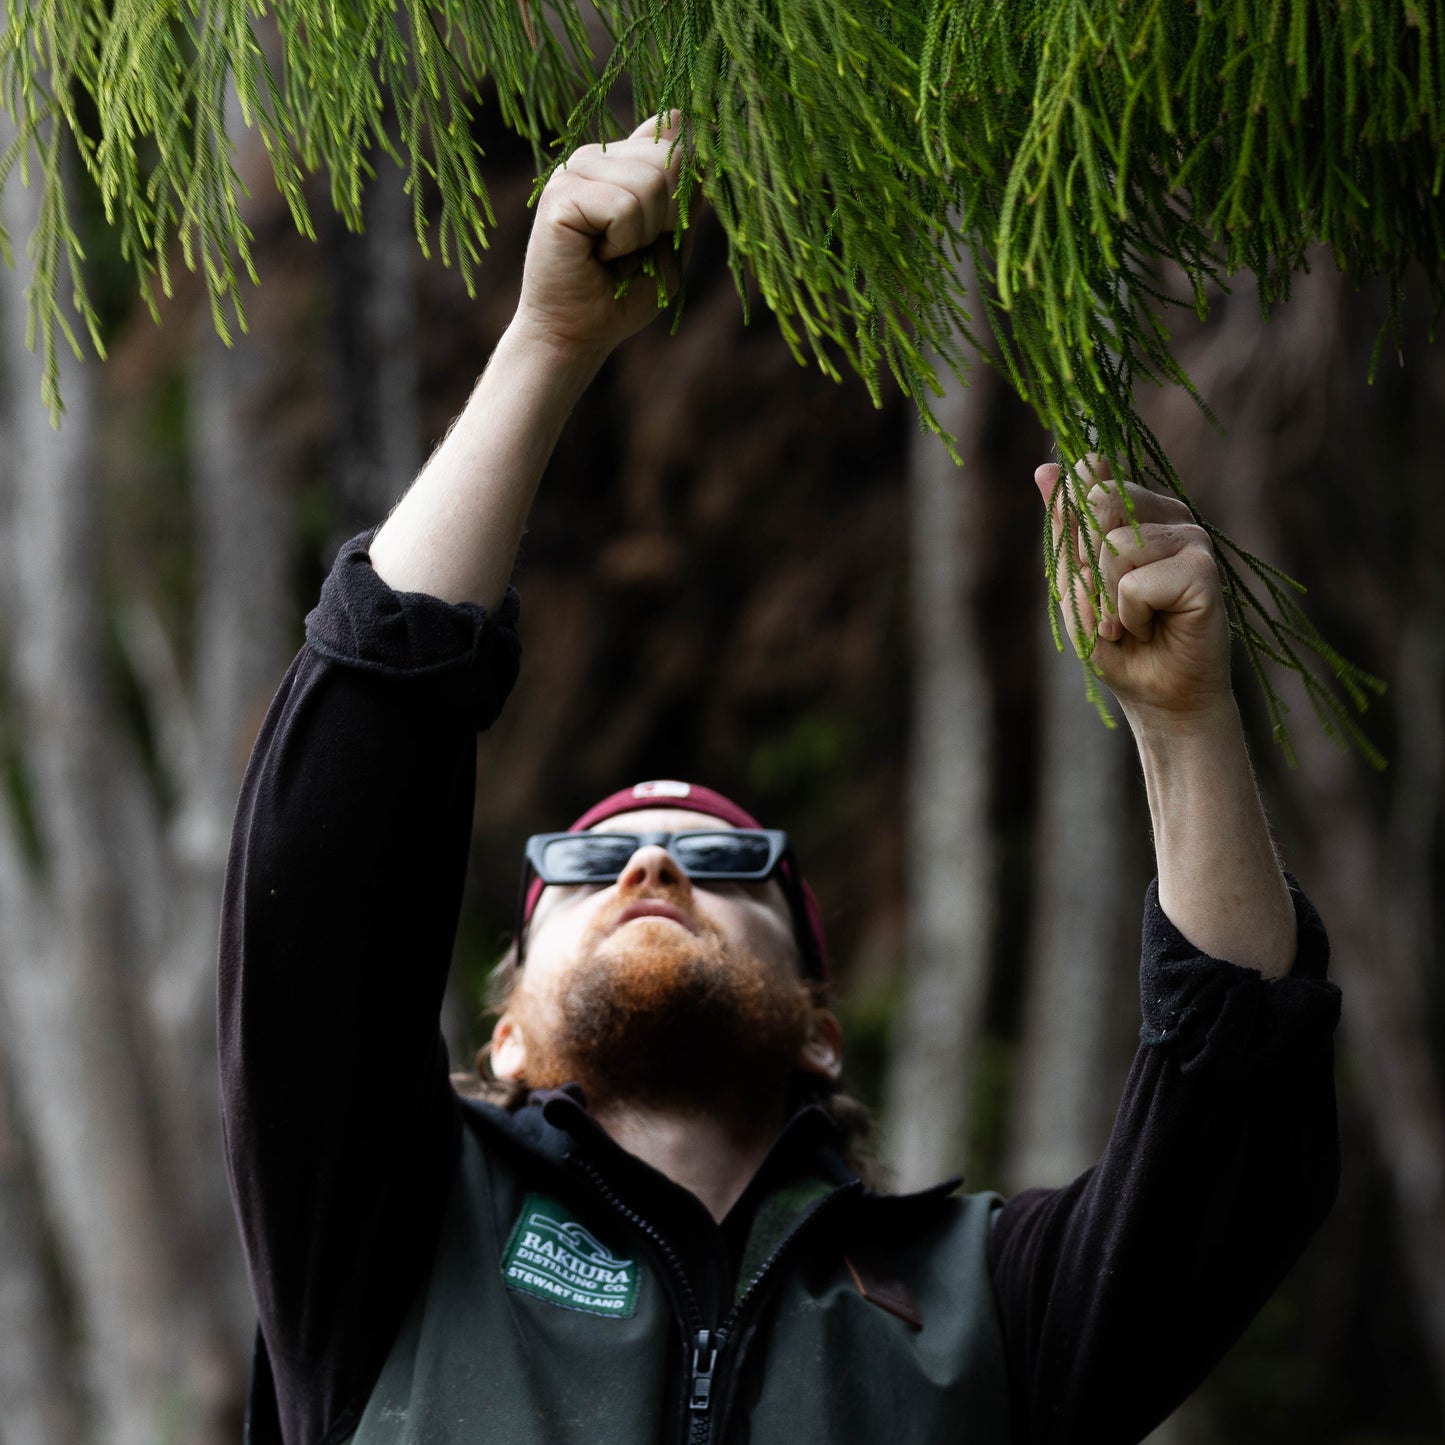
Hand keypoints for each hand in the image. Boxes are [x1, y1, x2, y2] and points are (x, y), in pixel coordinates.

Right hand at [514, 112, 691, 365]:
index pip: (676, 132)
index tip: (665, 226)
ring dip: (644, 234)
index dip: (686, 184)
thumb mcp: (671, 241)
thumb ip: (685, 192)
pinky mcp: (560, 193)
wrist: (578, 333)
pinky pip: (624, 207)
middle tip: (635, 247)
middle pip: (672, 157)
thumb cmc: (622, 295)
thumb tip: (691, 126)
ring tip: (614, 253)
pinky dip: (623, 242)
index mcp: (624, 160)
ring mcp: (575, 169)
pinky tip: (598, 255)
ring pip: (651, 183)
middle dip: (669, 216)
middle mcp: (598, 155)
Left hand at [1033, 454, 1232, 729]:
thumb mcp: (1075, 582)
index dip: (1075, 522)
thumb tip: (1045, 467)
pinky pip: (1135, 583)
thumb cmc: (1117, 641)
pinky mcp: (1203, 569)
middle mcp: (1168, 513)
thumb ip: (1064, 527)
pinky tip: (1151, 628)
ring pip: (1114, 548)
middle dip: (1087, 565)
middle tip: (1110, 602)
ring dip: (1109, 599)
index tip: (1086, 566)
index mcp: (1137, 509)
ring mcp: (1191, 537)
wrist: (1157, 694)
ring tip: (1132, 620)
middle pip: (1098, 503)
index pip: (1091, 476)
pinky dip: (1130, 615)